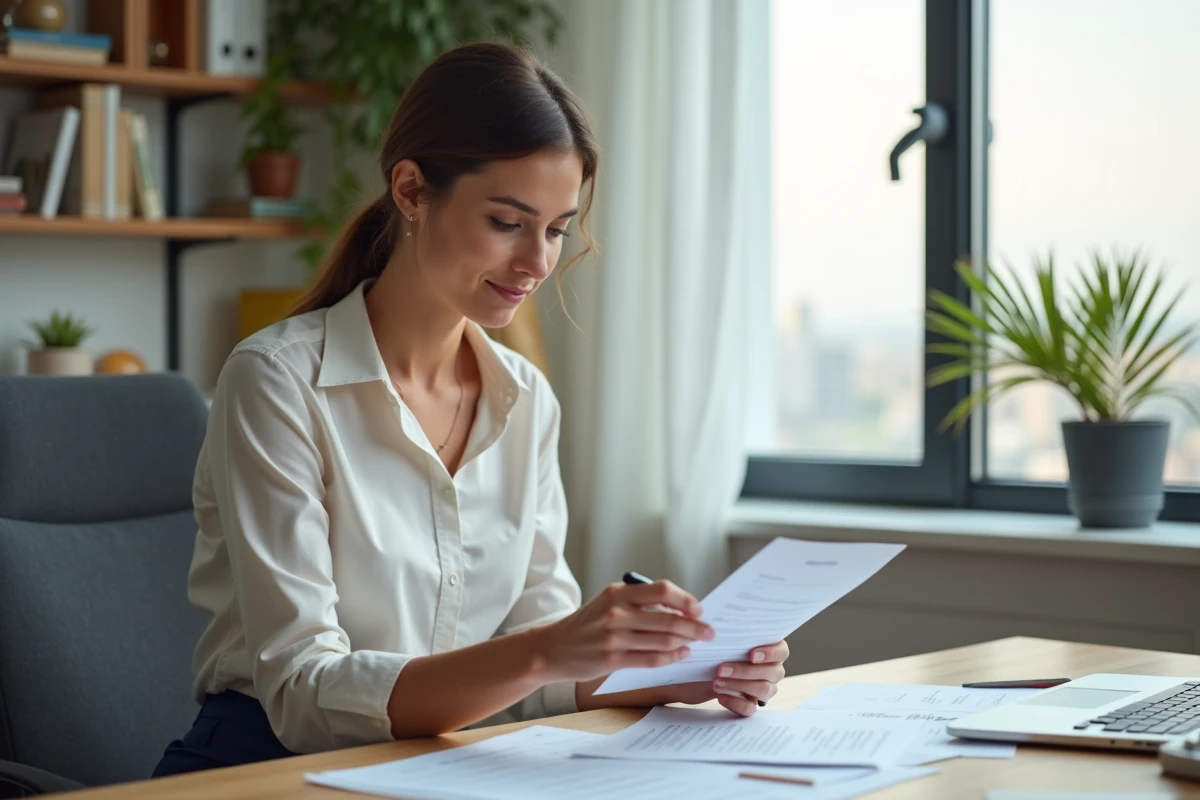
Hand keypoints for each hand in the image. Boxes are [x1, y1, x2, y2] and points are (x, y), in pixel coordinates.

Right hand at [536, 580, 715, 682]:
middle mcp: (616, 612)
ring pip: (663, 640)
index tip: (699, 609)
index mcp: (617, 592)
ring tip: (696, 643)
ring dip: (686, 642)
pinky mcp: (612, 659)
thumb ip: (638, 603)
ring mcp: (614, 637)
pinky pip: (652, 659)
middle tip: (709, 631)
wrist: (552, 648)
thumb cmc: (586, 625)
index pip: (662, 590)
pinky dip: (671, 657)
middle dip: (695, 626)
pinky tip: (680, 654)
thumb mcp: (608, 603)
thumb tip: (679, 611)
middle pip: (668, 618)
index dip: (685, 600)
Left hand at [662, 640, 788, 716]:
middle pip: (772, 673)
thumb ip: (732, 632)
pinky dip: (735, 702)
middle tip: (721, 669)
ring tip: (716, 682)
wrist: (705, 670)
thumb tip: (721, 624)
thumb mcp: (725, 639)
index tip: (752, 655)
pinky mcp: (751, 704)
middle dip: (745, 671)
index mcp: (772, 650)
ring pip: (763, 690)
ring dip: (738, 685)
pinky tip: (720, 696)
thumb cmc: (721, 649)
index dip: (770, 653)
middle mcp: (773, 670)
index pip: (782, 651)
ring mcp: (765, 689)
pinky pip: (750, 709)